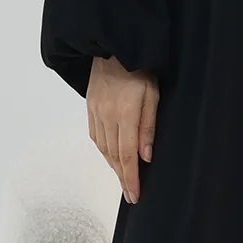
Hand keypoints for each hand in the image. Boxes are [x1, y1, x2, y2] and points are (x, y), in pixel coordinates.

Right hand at [87, 55, 157, 203]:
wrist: (113, 46)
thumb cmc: (140, 69)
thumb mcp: (152, 95)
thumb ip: (148, 126)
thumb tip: (146, 157)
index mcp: (124, 115)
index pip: (127, 155)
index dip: (131, 178)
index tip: (134, 196)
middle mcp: (106, 117)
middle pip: (114, 156)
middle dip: (122, 178)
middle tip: (130, 195)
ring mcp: (96, 113)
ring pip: (103, 149)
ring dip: (113, 167)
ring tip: (123, 180)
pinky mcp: (90, 108)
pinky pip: (95, 137)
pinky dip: (104, 152)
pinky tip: (111, 158)